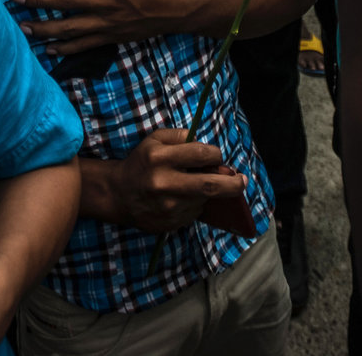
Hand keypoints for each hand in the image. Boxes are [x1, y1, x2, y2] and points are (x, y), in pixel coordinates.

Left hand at [13, 0, 190, 52]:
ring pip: (70, 28)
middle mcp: (104, 1)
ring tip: (23, 27)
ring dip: (45, 28)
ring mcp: (106, 22)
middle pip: (64, 1)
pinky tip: (49, 48)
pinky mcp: (110, 36)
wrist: (178, 6)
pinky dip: (65, 48)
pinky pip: (84, 44)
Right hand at [104, 129, 244, 233]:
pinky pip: (194, 213)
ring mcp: (167, 207)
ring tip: (193, 185)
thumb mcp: (155, 139)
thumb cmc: (141, 162)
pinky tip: (182, 198)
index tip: (218, 157)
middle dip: (233, 184)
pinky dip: (195, 204)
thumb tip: (210, 150)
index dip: (216, 155)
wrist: (118, 194)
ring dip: (207, 193)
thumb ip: (182, 137)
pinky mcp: (169, 223)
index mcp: (160, 158)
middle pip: (210, 185)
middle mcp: (164, 183)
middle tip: (242, 181)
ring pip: (203, 199)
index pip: (201, 154)